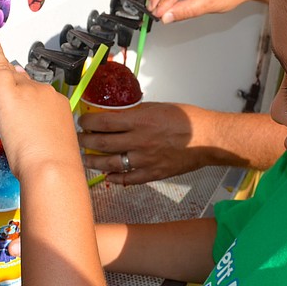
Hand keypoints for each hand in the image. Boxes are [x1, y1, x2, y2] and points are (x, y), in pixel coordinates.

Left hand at [0, 35, 80, 180]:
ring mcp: (28, 92)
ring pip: (13, 80)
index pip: (40, 92)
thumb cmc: (54, 162)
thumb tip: (30, 129)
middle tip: (11, 101)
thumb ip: (41, 132)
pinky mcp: (9, 93)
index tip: (25, 77)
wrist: (52, 166)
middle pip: (26, 84)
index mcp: (58, 105)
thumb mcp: (52, 144)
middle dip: (18, 89)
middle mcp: (46, 94)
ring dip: (7, 84)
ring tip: (0, 87)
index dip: (30, 87)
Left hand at [78, 102, 210, 183]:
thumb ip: (137, 112)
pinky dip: (115, 179)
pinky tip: (107, 176)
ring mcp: (145, 159)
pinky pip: (128, 179)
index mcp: (139, 120)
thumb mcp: (158, 106)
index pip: (103, 122)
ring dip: (94, 161)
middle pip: (102, 143)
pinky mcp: (153, 173)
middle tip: (79, 139)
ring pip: (110, 163)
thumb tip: (120, 115)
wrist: (208, 138)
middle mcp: (138, 140)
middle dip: (85, 141)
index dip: (87, 123)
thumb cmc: (188, 119)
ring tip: (85, 159)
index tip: (82, 122)